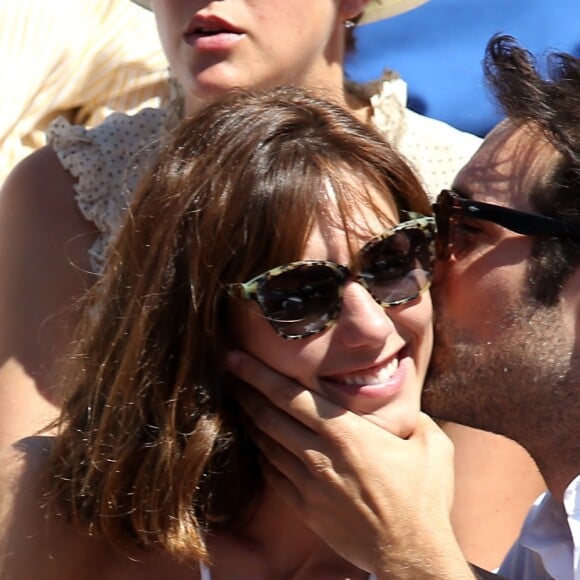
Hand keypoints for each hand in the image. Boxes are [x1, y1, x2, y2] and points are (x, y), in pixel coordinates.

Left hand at [228, 351, 474, 578]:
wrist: (411, 554)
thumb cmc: (424, 498)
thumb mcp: (433, 445)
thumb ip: (417, 418)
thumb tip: (410, 407)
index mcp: (346, 432)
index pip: (290, 395)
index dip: (259, 374)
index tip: (237, 359)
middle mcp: (319, 453)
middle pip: (269, 415)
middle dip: (244, 391)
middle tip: (228, 374)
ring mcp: (308, 482)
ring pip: (266, 444)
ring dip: (250, 421)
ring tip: (238, 404)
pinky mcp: (304, 507)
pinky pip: (273, 475)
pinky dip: (263, 456)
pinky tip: (259, 446)